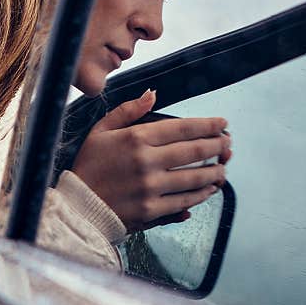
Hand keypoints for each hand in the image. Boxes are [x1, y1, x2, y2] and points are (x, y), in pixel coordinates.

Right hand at [71, 89, 230, 232]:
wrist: (78, 206)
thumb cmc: (89, 167)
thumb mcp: (101, 131)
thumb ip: (128, 111)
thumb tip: (152, 94)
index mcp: (135, 138)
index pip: (182, 128)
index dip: (208, 125)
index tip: (222, 123)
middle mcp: (147, 161)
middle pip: (194, 150)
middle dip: (217, 145)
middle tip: (227, 143)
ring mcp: (151, 187)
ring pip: (195, 176)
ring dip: (214, 171)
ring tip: (222, 167)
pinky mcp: (152, 209)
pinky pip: (185, 200)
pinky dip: (201, 194)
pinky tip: (208, 189)